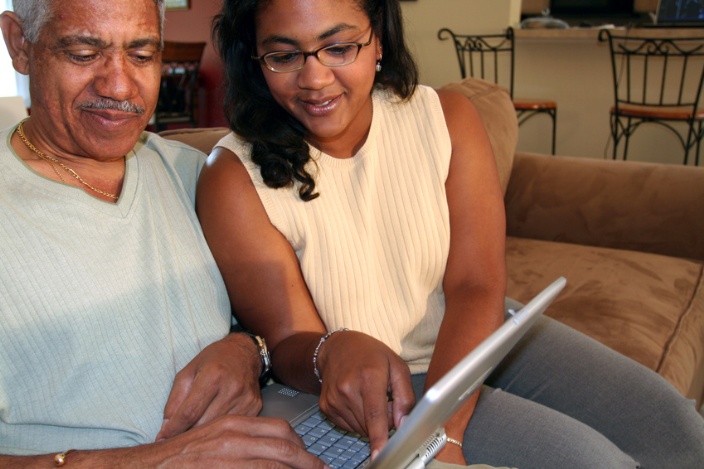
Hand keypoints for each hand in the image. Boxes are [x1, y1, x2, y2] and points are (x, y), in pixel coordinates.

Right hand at [153, 416, 326, 467]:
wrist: (147, 466)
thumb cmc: (180, 456)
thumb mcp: (214, 439)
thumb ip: (241, 441)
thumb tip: (270, 453)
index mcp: (233, 424)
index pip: (280, 429)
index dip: (300, 444)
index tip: (311, 457)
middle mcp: (233, 437)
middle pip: (284, 445)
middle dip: (306, 461)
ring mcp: (227, 456)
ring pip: (275, 462)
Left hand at [156, 333, 261, 440]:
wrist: (244, 353)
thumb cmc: (212, 361)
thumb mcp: (187, 373)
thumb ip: (174, 401)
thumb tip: (165, 430)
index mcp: (213, 376)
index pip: (189, 412)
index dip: (173, 429)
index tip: (161, 439)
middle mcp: (232, 388)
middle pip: (203, 424)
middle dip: (186, 432)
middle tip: (176, 435)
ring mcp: (246, 399)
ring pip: (217, 429)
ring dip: (203, 433)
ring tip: (193, 430)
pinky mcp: (255, 407)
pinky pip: (231, 427)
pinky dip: (219, 430)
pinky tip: (213, 424)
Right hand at [315, 331, 414, 459]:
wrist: (338, 347)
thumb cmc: (370, 355)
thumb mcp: (397, 366)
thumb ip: (406, 396)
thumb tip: (404, 424)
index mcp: (368, 376)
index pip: (375, 414)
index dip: (379, 437)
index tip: (380, 454)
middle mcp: (347, 389)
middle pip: (370, 425)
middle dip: (384, 421)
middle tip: (384, 399)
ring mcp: (334, 399)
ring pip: (360, 429)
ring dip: (370, 422)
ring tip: (369, 397)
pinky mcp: (326, 407)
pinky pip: (349, 426)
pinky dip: (358, 420)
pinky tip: (357, 400)